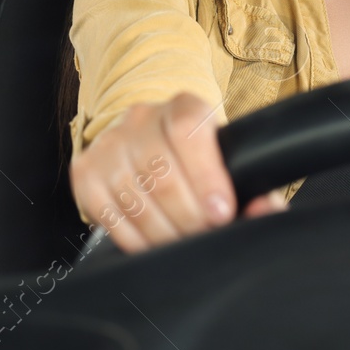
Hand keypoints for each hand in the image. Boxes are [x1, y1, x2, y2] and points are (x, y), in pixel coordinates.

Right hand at [68, 92, 287, 253]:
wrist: (153, 142)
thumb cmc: (199, 159)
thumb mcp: (229, 162)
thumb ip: (255, 188)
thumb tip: (264, 211)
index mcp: (182, 107)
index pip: (187, 131)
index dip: (205, 175)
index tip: (221, 212)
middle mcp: (140, 119)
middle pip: (160, 172)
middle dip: (188, 216)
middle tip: (204, 235)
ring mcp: (109, 144)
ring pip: (134, 198)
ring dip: (163, 232)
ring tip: (182, 243)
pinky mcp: (85, 172)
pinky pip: (107, 214)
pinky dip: (134, 238)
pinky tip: (153, 243)